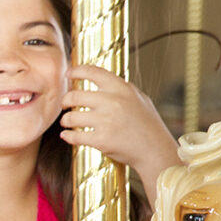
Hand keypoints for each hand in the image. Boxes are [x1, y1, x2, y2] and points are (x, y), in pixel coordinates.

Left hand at [60, 68, 179, 190]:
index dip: (76, 71)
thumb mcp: (139, 98)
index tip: (68, 74)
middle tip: (65, 104)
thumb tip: (100, 79)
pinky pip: (74, 136)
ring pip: (71, 117)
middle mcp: (112, 102)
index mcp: (121, 88)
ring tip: (66, 121)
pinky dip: (68, 136)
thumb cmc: (148, 124)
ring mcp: (105, 121)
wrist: (155, 149)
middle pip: (74, 96)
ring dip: (65, 120)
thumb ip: (120, 89)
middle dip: (65, 100)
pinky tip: (67, 135)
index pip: (92, 72)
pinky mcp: (101, 140)